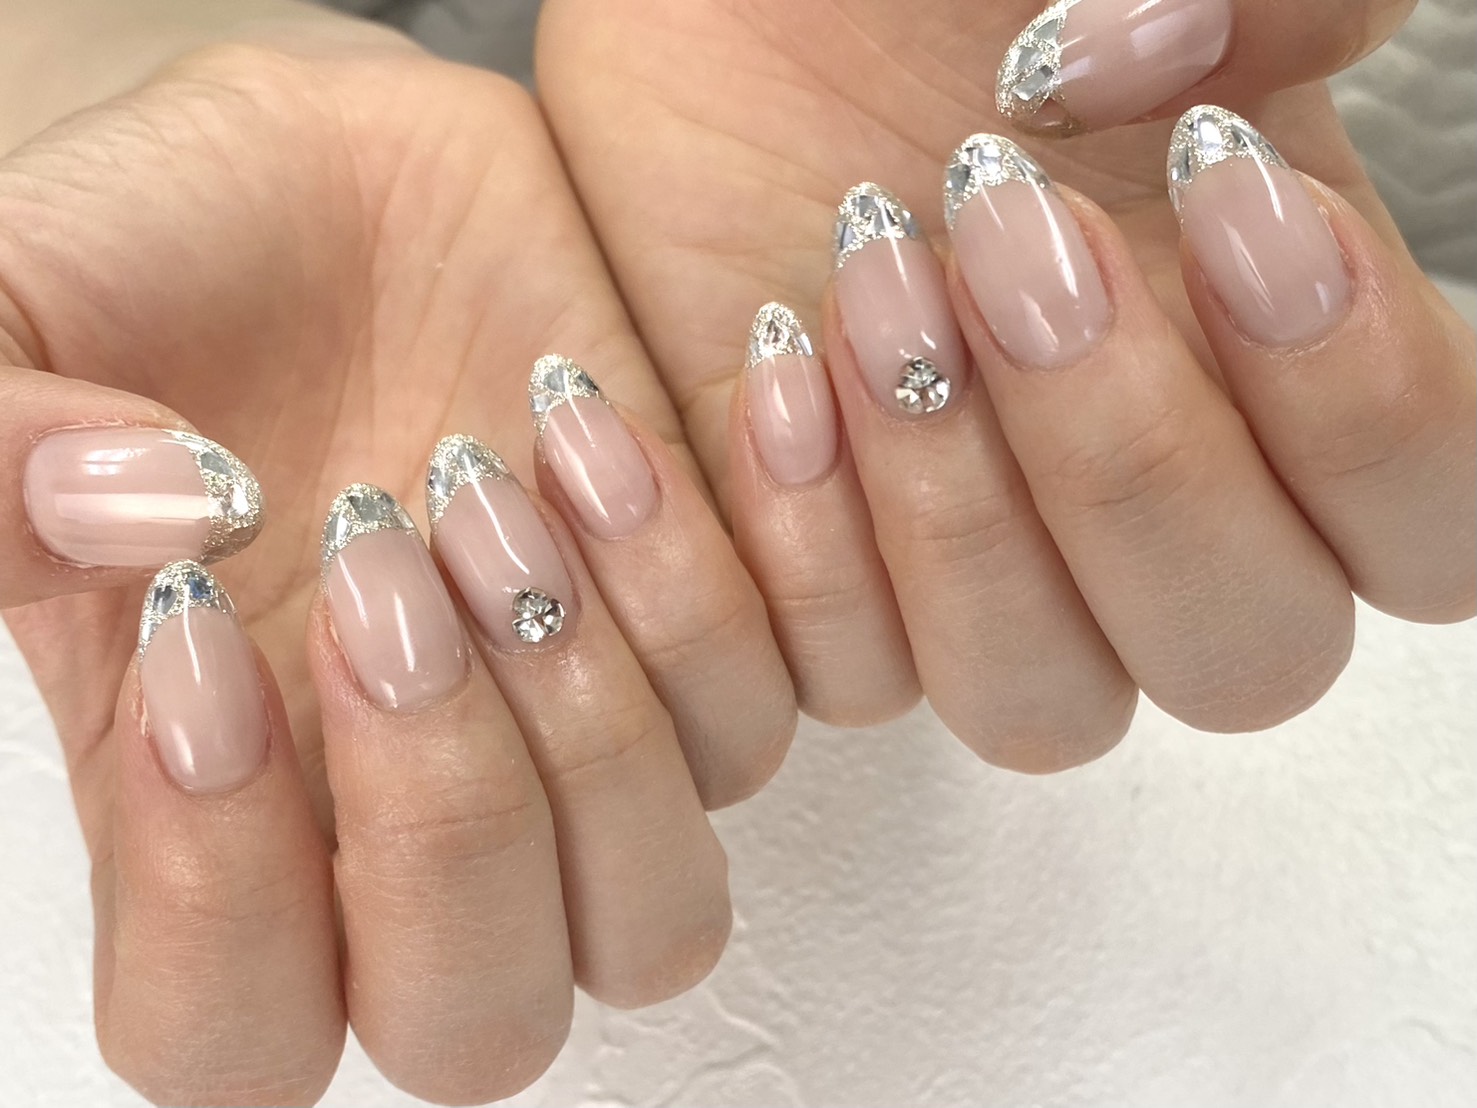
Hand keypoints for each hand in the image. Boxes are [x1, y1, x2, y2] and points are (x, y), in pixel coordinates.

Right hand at [0, 7, 793, 1101]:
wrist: (350, 161)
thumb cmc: (171, 253)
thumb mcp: (11, 311)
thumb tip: (158, 530)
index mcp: (212, 794)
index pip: (230, 1027)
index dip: (218, 892)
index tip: (197, 640)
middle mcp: (406, 803)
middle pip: (480, 1017)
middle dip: (446, 811)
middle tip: (381, 561)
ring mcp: (574, 730)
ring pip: (658, 906)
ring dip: (593, 704)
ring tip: (502, 472)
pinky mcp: (699, 629)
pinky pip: (781, 704)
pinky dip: (715, 571)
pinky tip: (602, 415)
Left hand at [537, 0, 1475, 768]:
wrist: (712, 11)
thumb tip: (1230, 84)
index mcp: (1270, 372)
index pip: (1431, 535)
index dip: (1366, 411)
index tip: (1228, 190)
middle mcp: (1136, 501)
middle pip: (1241, 660)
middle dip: (1131, 461)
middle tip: (1010, 233)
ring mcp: (976, 557)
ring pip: (1045, 706)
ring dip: (964, 517)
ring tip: (872, 277)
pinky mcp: (821, 570)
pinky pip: (853, 673)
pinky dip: (813, 539)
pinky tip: (770, 354)